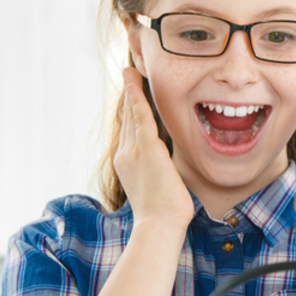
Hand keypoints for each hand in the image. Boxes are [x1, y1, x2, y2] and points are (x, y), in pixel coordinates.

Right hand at [115, 67, 193, 229]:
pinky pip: (139, 115)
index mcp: (128, 164)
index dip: (132, 113)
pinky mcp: (146, 148)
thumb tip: (169, 170)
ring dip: (131, 90)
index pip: (130, 132)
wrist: (159, 225)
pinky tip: (135, 80)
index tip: (133, 97)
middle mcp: (126, 154)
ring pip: (132, 114)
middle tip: (129, 74)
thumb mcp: (160, 188)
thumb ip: (161, 172)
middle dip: (129, 97)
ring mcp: (134, 151)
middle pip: (127, 119)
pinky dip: (137, 96)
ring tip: (130, 70)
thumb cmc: (164, 214)